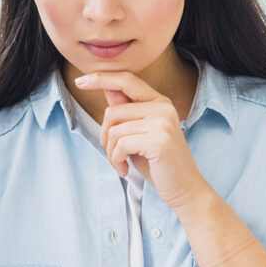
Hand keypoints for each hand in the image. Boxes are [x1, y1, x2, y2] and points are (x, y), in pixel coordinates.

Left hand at [75, 71, 210, 209]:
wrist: (184, 188)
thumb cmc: (158, 163)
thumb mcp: (138, 134)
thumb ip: (126, 112)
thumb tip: (107, 88)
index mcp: (159, 102)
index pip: (126, 80)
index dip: (102, 78)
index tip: (81, 81)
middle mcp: (162, 108)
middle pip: (113, 111)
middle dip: (105, 136)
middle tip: (114, 154)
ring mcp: (162, 123)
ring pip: (114, 130)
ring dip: (111, 152)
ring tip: (121, 164)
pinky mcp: (159, 140)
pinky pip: (121, 144)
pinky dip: (116, 159)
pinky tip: (125, 169)